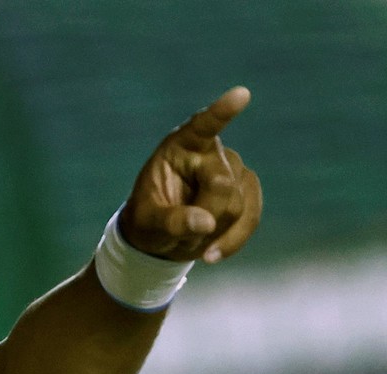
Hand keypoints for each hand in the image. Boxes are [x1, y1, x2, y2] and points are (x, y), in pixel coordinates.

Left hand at [119, 86, 262, 262]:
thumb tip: (206, 223)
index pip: (202, 126)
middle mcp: (209, 152)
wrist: (161, 237)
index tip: (241, 94)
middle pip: (222, 185)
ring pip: (239, 204)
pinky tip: (214, 254)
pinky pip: (251, 217)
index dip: (221, 113)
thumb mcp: (147, 224)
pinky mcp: (246, 189)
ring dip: (216, 231)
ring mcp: (232, 168)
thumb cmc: (147, 222)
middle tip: (180, 233)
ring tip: (189, 239)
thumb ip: (171, 221)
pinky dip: (234, 239)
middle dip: (205, 216)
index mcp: (178, 147)